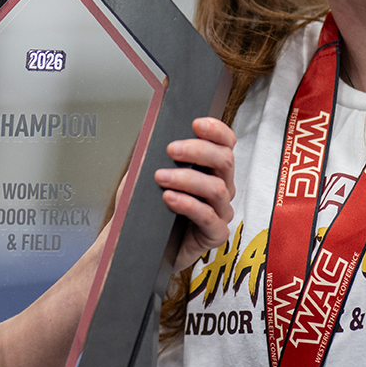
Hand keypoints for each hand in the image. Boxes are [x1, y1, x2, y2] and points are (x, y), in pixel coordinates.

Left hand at [158, 116, 236, 268]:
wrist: (139, 243)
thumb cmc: (148, 208)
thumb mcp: (146, 174)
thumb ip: (153, 152)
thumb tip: (153, 129)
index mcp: (211, 170)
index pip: (226, 144)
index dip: (217, 131)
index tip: (197, 124)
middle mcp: (221, 188)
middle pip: (225, 161)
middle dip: (198, 150)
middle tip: (171, 149)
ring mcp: (220, 212)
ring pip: (216, 188)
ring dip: (187, 179)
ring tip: (161, 177)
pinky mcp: (215, 234)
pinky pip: (208, 217)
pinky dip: (188, 204)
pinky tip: (170, 199)